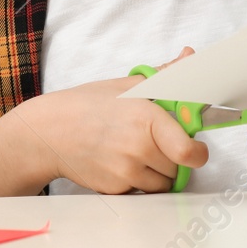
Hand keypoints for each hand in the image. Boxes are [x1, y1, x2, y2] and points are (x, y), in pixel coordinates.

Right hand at [20, 46, 207, 193]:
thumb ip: (166, 75)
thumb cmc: (87, 105)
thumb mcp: (127, 85)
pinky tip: (122, 163)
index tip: (196, 148)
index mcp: (146, 118)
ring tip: (138, 152)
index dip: (198, 153)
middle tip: (157, 143)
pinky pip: (142, 191)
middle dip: (174, 158)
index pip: (189, 152)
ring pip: (163, 183)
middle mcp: (138, 149)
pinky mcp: (115, 189)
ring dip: (159, 172)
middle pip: (179, 168)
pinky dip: (139, 181)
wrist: (48, 133)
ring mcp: (126, 172)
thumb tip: (190, 56)